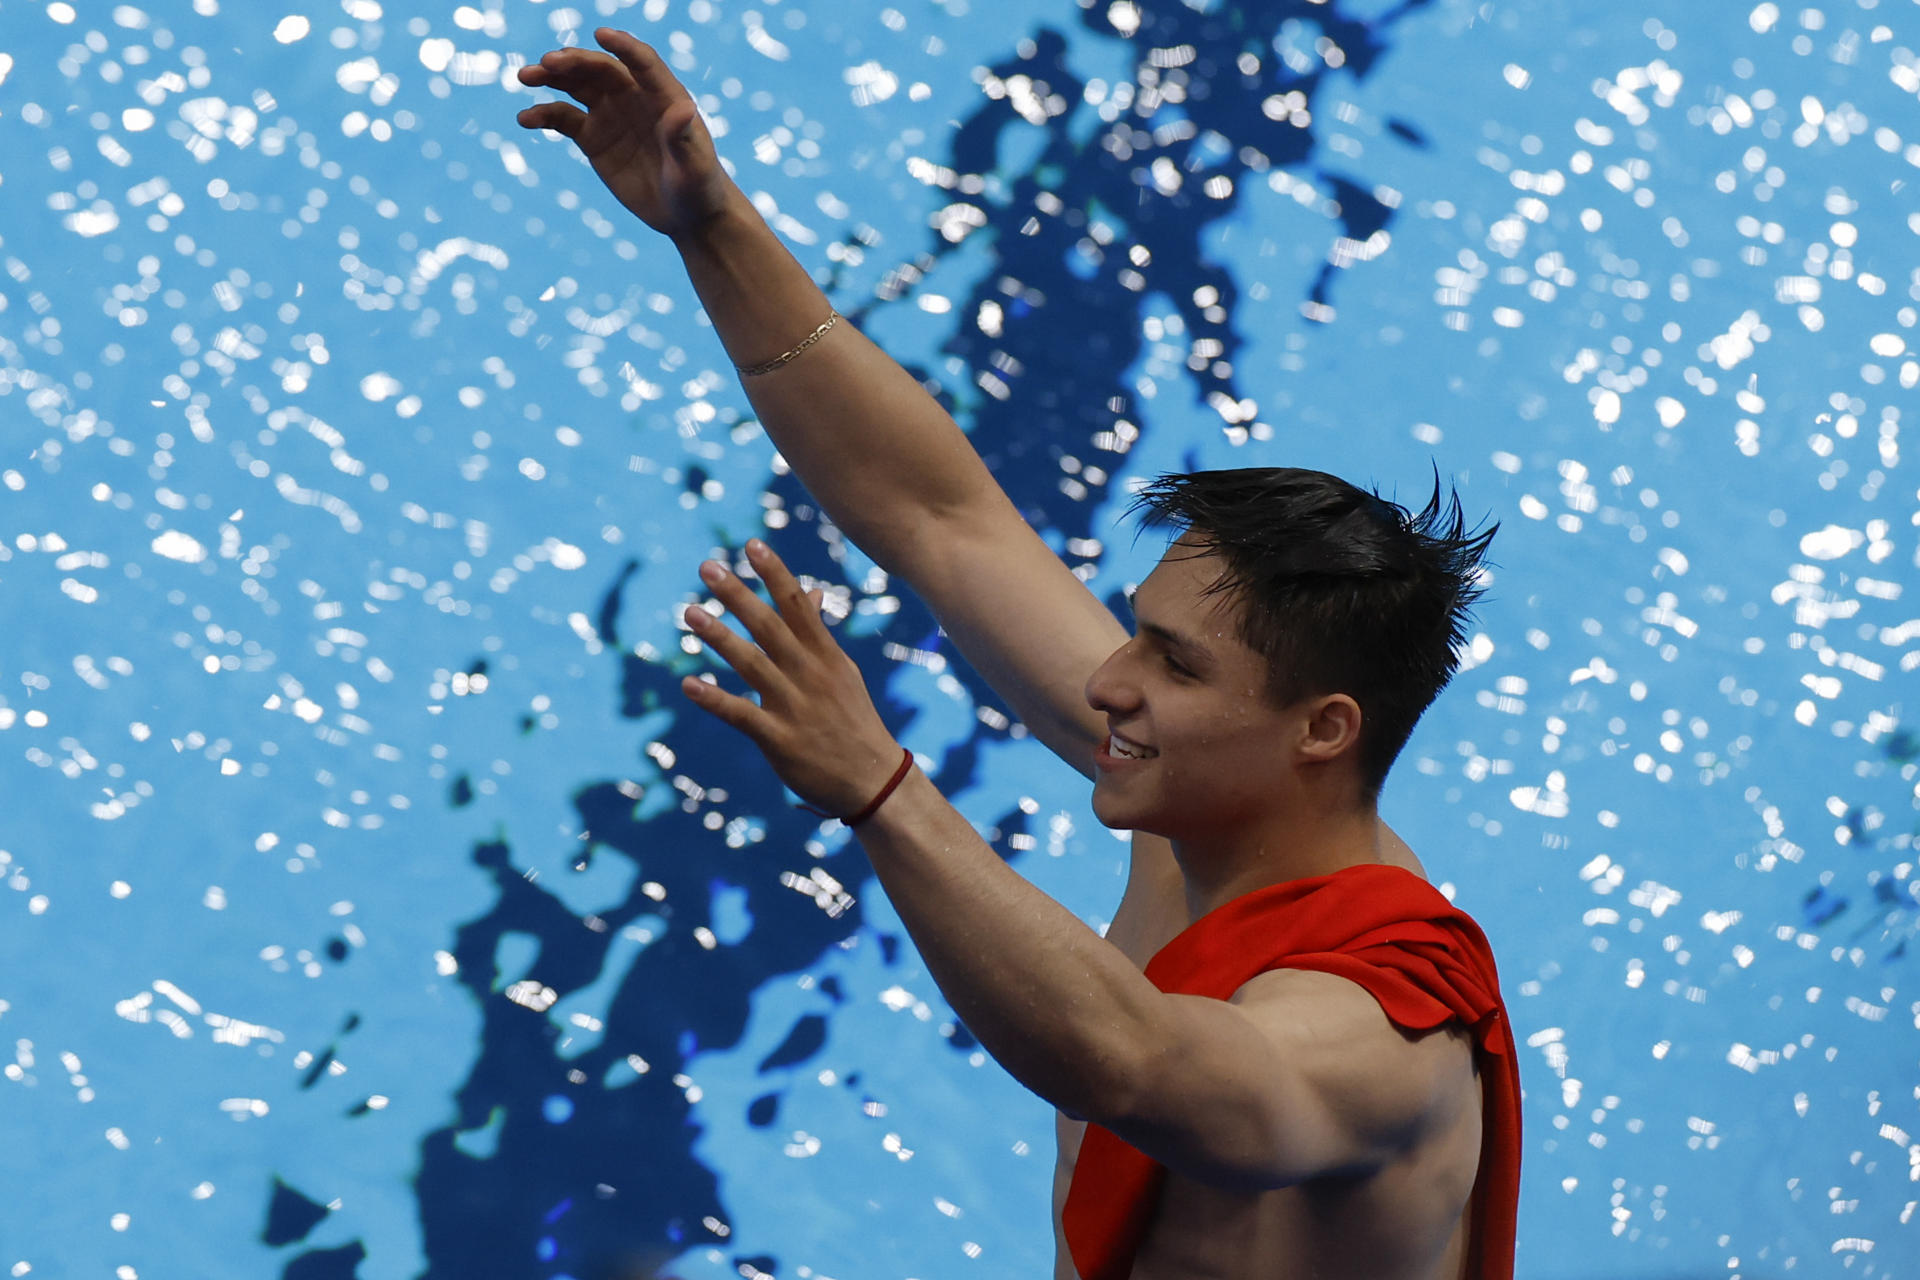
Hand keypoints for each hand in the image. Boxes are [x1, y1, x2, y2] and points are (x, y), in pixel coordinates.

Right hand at [514, 27, 736, 238]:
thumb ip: (684, 138)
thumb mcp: (695, 167)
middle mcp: (634, 97)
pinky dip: (543, 115)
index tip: (601, 35)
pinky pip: (563, 118)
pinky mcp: (593, 138)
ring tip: (526, 77)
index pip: (642, 62)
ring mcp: (611, 115)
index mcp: (664, 96)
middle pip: (600, 69)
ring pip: (576, 86)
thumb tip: (684, 109)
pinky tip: (525, 119)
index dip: (623, 47)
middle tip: (547, 63)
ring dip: (550, 78)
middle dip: (574, 62)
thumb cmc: (699, 188)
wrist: (686, 215)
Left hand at [680, 539, 905, 819]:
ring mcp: (794, 706)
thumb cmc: (853, 723)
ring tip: (690, 613)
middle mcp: (810, 675)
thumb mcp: (842, 673)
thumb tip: (812, 593)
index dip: (775, 574)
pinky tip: (689, 685)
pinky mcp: (779, 739)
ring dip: (719, 637)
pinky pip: (741, 714)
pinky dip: (715, 699)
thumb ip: (820, 634)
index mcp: (826, 656)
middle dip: (738, 595)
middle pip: (770, 626)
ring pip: (751, 663)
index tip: (752, 545)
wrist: (874, 781)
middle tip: (707, 567)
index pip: (798, 606)